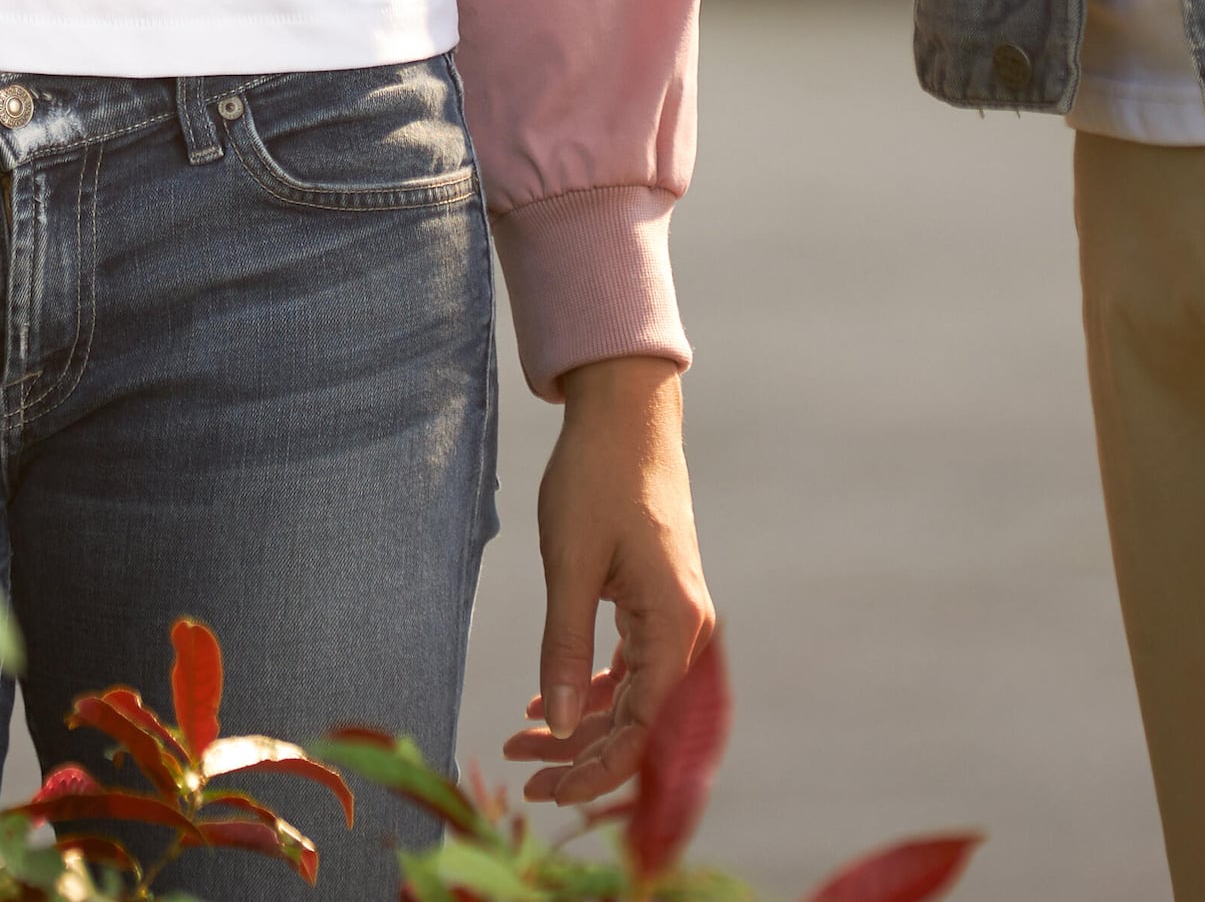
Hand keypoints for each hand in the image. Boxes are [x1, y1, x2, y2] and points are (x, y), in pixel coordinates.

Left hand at [502, 354, 710, 808]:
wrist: (624, 414)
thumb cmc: (597, 480)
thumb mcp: (570, 565)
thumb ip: (562, 647)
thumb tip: (552, 726)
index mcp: (675, 626)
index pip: (641, 727)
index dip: (595, 769)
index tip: (546, 791)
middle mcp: (685, 629)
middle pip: (639, 721)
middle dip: (581, 755)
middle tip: (523, 778)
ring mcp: (673, 617)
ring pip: (630, 697)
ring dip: (579, 725)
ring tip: (519, 744)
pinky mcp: (655, 603)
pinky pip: (627, 667)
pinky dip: (588, 689)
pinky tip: (543, 703)